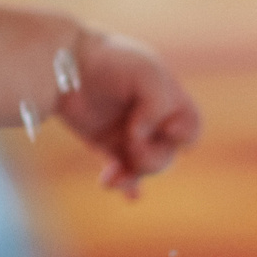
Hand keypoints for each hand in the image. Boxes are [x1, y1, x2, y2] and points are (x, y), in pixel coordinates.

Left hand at [55, 29, 200, 198]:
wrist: (65, 63)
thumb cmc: (111, 60)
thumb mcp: (146, 73)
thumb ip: (158, 104)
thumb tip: (143, 137)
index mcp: (169, 100)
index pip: (191, 129)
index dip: (183, 135)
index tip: (167, 127)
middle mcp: (152, 120)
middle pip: (168, 155)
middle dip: (152, 157)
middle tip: (130, 142)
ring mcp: (130, 134)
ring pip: (144, 167)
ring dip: (133, 175)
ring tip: (112, 178)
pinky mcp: (107, 145)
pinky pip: (123, 172)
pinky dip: (128, 185)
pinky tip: (130, 196)